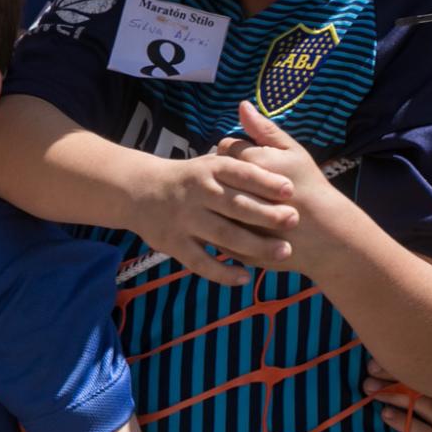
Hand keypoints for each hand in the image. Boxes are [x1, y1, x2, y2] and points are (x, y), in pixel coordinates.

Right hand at [136, 145, 298, 285]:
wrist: (137, 190)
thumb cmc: (187, 179)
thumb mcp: (208, 162)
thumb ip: (238, 162)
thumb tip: (275, 155)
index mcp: (208, 170)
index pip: (239, 173)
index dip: (264, 180)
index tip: (290, 188)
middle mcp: (197, 193)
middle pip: (235, 204)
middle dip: (266, 213)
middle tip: (294, 219)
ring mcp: (184, 219)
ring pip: (223, 234)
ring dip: (255, 244)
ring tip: (284, 251)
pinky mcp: (174, 243)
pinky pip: (200, 261)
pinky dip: (222, 271)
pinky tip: (244, 277)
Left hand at [220, 102, 350, 273]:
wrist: (327, 235)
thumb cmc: (311, 188)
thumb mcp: (294, 153)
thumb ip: (265, 130)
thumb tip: (242, 104)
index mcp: (253, 164)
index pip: (225, 147)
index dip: (238, 153)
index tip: (253, 162)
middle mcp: (239, 191)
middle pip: (216, 174)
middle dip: (228, 176)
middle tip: (247, 181)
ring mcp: (236, 220)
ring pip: (214, 202)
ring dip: (222, 199)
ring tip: (244, 199)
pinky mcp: (236, 244)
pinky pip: (218, 229)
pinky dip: (225, 224)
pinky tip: (241, 221)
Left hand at [364, 358, 431, 431]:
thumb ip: (410, 384)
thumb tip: (374, 365)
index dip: (402, 363)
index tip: (373, 363)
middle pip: (430, 385)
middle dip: (395, 379)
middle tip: (368, 379)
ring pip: (429, 407)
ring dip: (397, 398)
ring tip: (374, 393)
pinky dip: (404, 424)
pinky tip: (386, 415)